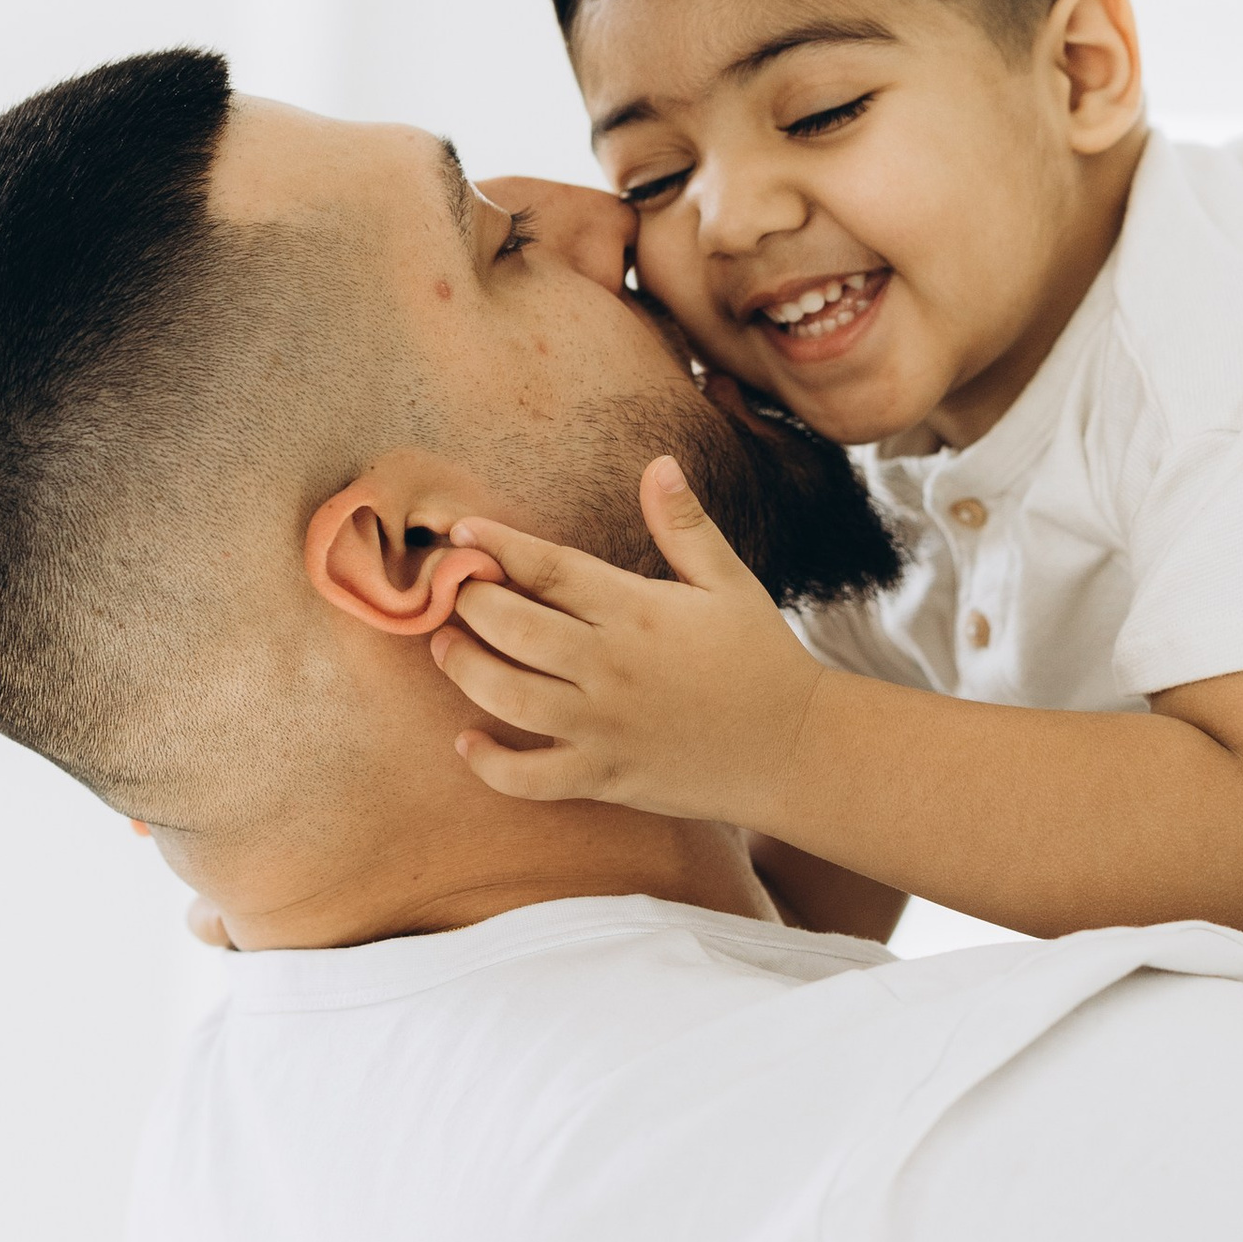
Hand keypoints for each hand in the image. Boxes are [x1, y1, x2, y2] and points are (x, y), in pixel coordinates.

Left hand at [433, 458, 824, 823]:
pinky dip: (489, 763)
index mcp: (640, 611)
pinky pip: (528, 778)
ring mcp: (604, 727)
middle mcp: (613, 667)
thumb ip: (685, 525)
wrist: (795, 749)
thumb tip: (657, 463)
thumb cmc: (761, 658)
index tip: (462, 533)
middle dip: (471, 603)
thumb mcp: (729, 582)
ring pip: (507, 698)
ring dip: (464, 669)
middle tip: (453, 590)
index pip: (550, 568)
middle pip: (513, 628)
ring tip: (446, 646)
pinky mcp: (604, 777)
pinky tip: (468, 740)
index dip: (499, 545)